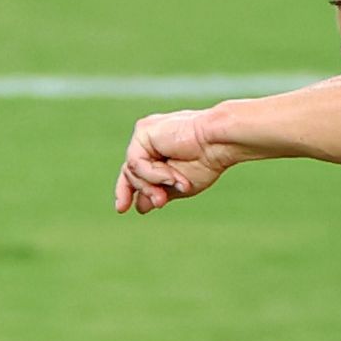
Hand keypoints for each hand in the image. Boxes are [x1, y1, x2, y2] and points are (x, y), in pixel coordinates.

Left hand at [114, 107, 238, 213]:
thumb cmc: (206, 161)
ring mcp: (145, 135)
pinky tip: (172, 176)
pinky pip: (136, 163)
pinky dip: (154, 174)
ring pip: (132, 171)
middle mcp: (149, 141)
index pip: (135, 173)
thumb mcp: (178, 185)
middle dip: (140, 190)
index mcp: (158, 151)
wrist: (218, 142)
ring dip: (153, 184)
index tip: (122, 209)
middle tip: (160, 202)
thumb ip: (157, 192)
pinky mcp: (143, 131)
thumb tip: (139, 207)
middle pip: (129, 172)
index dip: (127, 191)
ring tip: (179, 184)